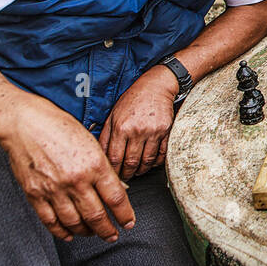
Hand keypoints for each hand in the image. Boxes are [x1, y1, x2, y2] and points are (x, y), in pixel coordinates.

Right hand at [2, 100, 135, 242]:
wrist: (25, 123)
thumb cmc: (59, 127)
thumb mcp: (91, 143)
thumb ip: (103, 168)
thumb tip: (116, 189)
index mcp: (94, 165)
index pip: (116, 199)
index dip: (125, 215)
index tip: (128, 223)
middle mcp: (76, 180)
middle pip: (96, 216)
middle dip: (108, 231)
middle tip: (113, 235)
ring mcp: (54, 189)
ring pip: (75, 222)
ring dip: (86, 232)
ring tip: (93, 234)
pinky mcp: (35, 194)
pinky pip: (50, 221)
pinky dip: (61, 231)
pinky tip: (68, 234)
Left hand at [99, 66, 178, 180]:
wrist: (156, 87)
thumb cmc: (133, 100)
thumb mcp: (113, 114)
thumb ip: (105, 135)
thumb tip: (100, 154)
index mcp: (121, 127)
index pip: (115, 158)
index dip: (113, 171)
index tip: (113, 177)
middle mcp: (137, 131)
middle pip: (131, 163)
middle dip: (127, 174)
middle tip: (125, 177)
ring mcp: (153, 132)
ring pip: (146, 162)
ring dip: (141, 171)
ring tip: (137, 172)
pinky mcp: (166, 132)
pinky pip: (161, 155)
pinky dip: (155, 163)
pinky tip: (150, 163)